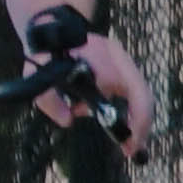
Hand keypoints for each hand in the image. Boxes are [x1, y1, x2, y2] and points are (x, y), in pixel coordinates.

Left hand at [33, 23, 152, 159]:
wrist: (51, 31)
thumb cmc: (47, 51)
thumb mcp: (39, 74)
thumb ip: (49, 99)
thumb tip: (67, 121)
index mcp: (109, 57)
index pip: (137, 91)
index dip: (139, 119)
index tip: (131, 143)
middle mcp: (121, 61)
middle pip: (143, 98)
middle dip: (139, 126)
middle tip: (131, 151)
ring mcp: (120, 66)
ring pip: (134, 99)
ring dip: (125, 118)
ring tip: (111, 133)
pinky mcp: (115, 73)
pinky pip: (123, 96)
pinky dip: (113, 111)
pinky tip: (90, 113)